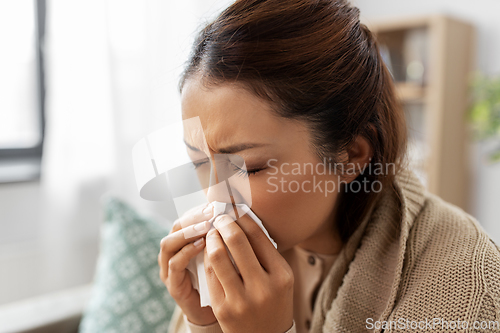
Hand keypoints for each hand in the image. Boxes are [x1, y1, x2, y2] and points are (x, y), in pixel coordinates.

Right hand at [158, 203, 217, 325]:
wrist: (219, 311)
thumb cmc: (224, 277)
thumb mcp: (225, 252)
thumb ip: (226, 234)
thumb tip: (238, 208)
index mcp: (185, 242)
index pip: (186, 218)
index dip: (199, 209)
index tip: (216, 203)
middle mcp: (173, 253)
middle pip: (175, 227)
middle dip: (193, 217)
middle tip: (211, 212)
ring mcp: (170, 269)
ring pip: (168, 243)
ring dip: (187, 232)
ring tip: (206, 226)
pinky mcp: (173, 285)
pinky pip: (174, 264)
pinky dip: (186, 252)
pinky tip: (202, 245)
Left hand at [204, 212, 293, 332]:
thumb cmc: (274, 301)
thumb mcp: (280, 278)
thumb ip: (266, 253)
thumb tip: (244, 219)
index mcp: (281, 275)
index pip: (258, 236)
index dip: (242, 217)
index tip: (234, 208)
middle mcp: (263, 287)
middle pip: (237, 241)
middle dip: (224, 223)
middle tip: (219, 217)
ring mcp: (241, 300)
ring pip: (218, 256)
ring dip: (212, 238)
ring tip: (212, 232)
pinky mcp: (223, 309)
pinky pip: (210, 275)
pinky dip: (207, 258)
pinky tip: (208, 251)